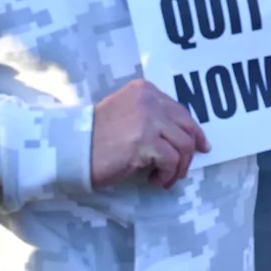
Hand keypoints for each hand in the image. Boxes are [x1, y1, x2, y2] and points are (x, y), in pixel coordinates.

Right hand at [91, 79, 209, 189]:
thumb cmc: (96, 137)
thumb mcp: (127, 115)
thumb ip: (153, 117)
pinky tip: (154, 180)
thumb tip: (185, 137)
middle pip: (187, 128)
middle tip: (182, 170)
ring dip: (179, 167)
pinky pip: (171, 160)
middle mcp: (149, 100)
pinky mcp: (144, 142)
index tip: (201, 146)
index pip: (181, 111)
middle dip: (190, 152)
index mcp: (145, 90)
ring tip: (165, 178)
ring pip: (184, 146)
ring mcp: (148, 120)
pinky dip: (167, 174)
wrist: (69, 149)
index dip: (194, 131)